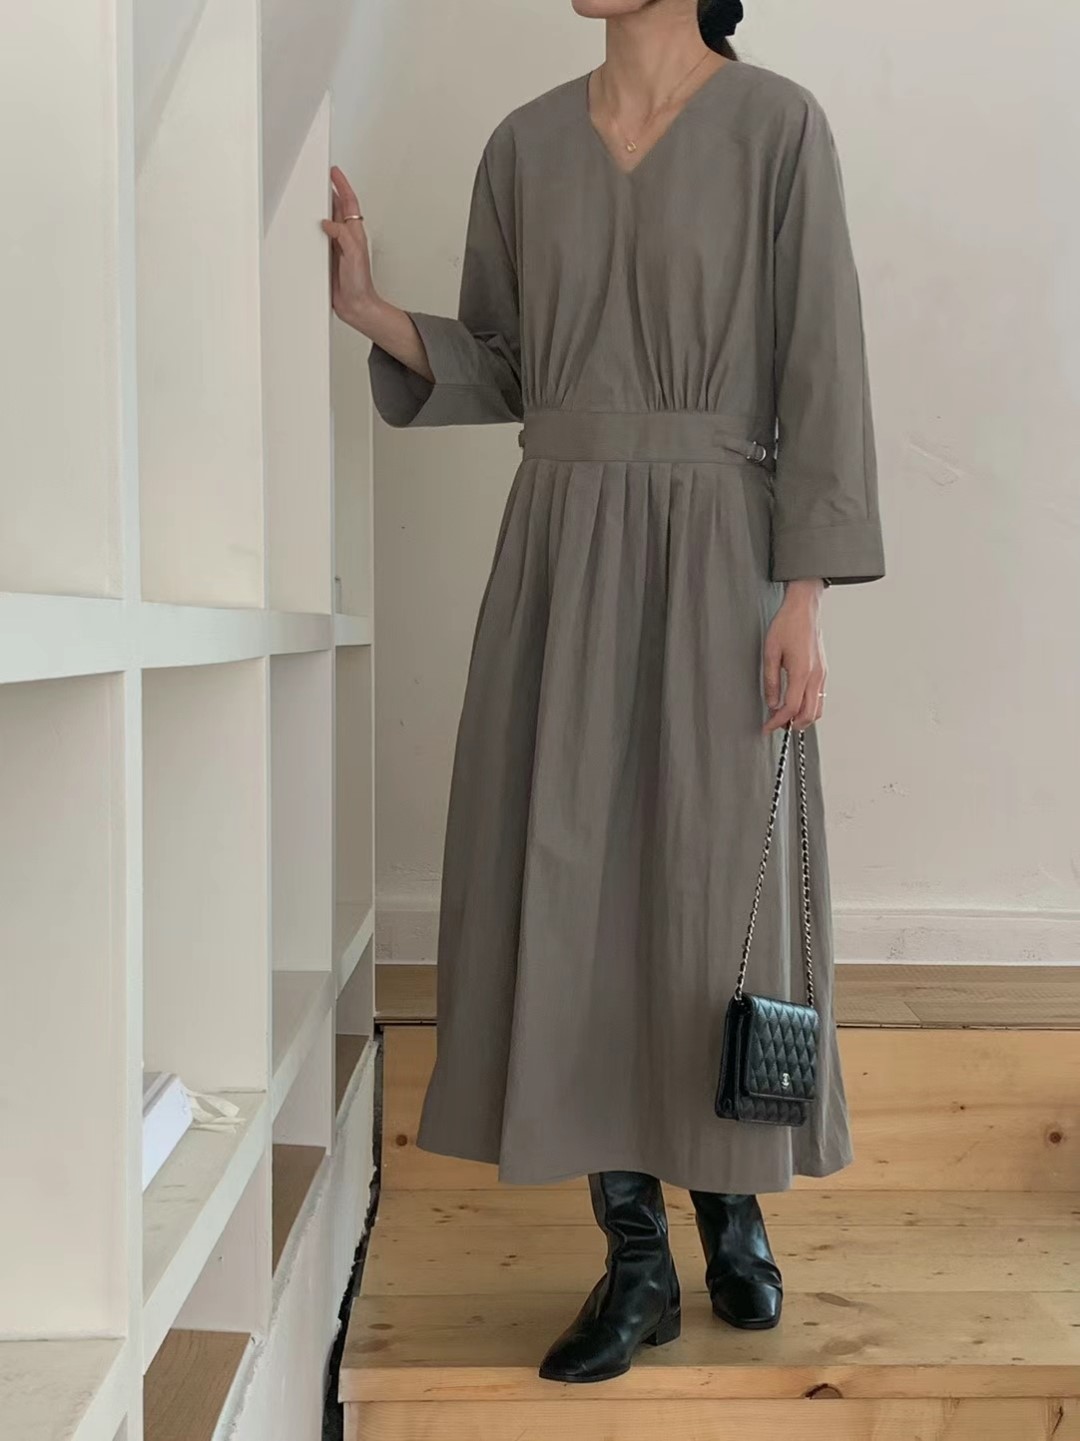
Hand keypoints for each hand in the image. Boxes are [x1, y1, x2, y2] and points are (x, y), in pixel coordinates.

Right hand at [322, 166, 377, 328]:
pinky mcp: (327, 258)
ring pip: (326, 221)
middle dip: (330, 191)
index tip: (334, 172)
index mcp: (355, 233)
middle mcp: (345, 238)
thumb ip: (342, 236)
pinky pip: (318, 238)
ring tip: (311, 195)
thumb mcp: (354, 255)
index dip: (342, 186)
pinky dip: (311, 229)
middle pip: (337, 208)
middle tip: (320, 178)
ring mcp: (336, 247)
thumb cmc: (360, 284)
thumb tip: (328, 222)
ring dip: (319, 209)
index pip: (349, 203)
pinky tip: (304, 226)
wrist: (356, 306)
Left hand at [762, 580, 827, 733]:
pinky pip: (819, 697)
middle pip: (809, 715)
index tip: (767, 727)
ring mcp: (822, 675)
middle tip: (775, 725)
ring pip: (817, 709)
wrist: (805, 609)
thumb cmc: (787, 625)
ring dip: (802, 718)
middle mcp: (816, 676)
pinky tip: (795, 704)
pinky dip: (808, 707)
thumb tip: (772, 703)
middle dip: (792, 725)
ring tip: (784, 717)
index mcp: (802, 672)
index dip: (777, 722)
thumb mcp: (770, 653)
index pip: (791, 708)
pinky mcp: (823, 671)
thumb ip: (771, 681)